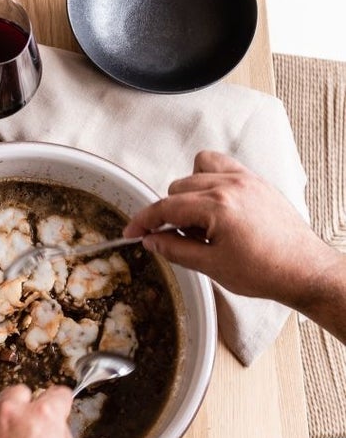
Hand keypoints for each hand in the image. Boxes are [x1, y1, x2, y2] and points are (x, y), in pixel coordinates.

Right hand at [122, 150, 335, 308]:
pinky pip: (222, 166)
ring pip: (197, 171)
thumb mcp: (212, 267)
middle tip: (180, 239)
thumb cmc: (267, 271)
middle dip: (171, 213)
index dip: (144, 221)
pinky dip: (210, 179)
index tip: (133, 231)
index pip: (166, 207)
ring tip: (200, 222)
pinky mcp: (257, 181)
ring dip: (189, 193)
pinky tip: (215, 205)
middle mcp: (231, 185)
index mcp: (217, 207)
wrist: (304, 271)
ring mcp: (246, 180)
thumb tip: (152, 240)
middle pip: (178, 188)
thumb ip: (176, 249)